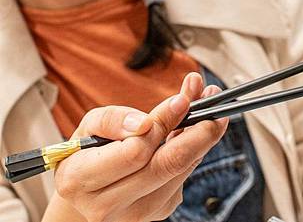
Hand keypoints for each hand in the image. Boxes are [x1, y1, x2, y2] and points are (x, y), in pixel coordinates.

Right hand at [47, 72, 227, 221]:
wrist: (88, 193)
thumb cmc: (88, 153)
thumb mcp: (90, 126)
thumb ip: (115, 118)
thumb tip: (146, 121)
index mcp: (81, 179)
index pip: (135, 151)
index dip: (163, 123)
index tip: (182, 100)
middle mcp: (107, 205)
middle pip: (167, 165)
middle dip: (197, 132)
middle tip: (213, 105)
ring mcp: (136, 214)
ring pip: (181, 171)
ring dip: (201, 138)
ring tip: (209, 111)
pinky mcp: (159, 212)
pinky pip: (183, 177)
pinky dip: (193, 153)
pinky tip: (190, 136)